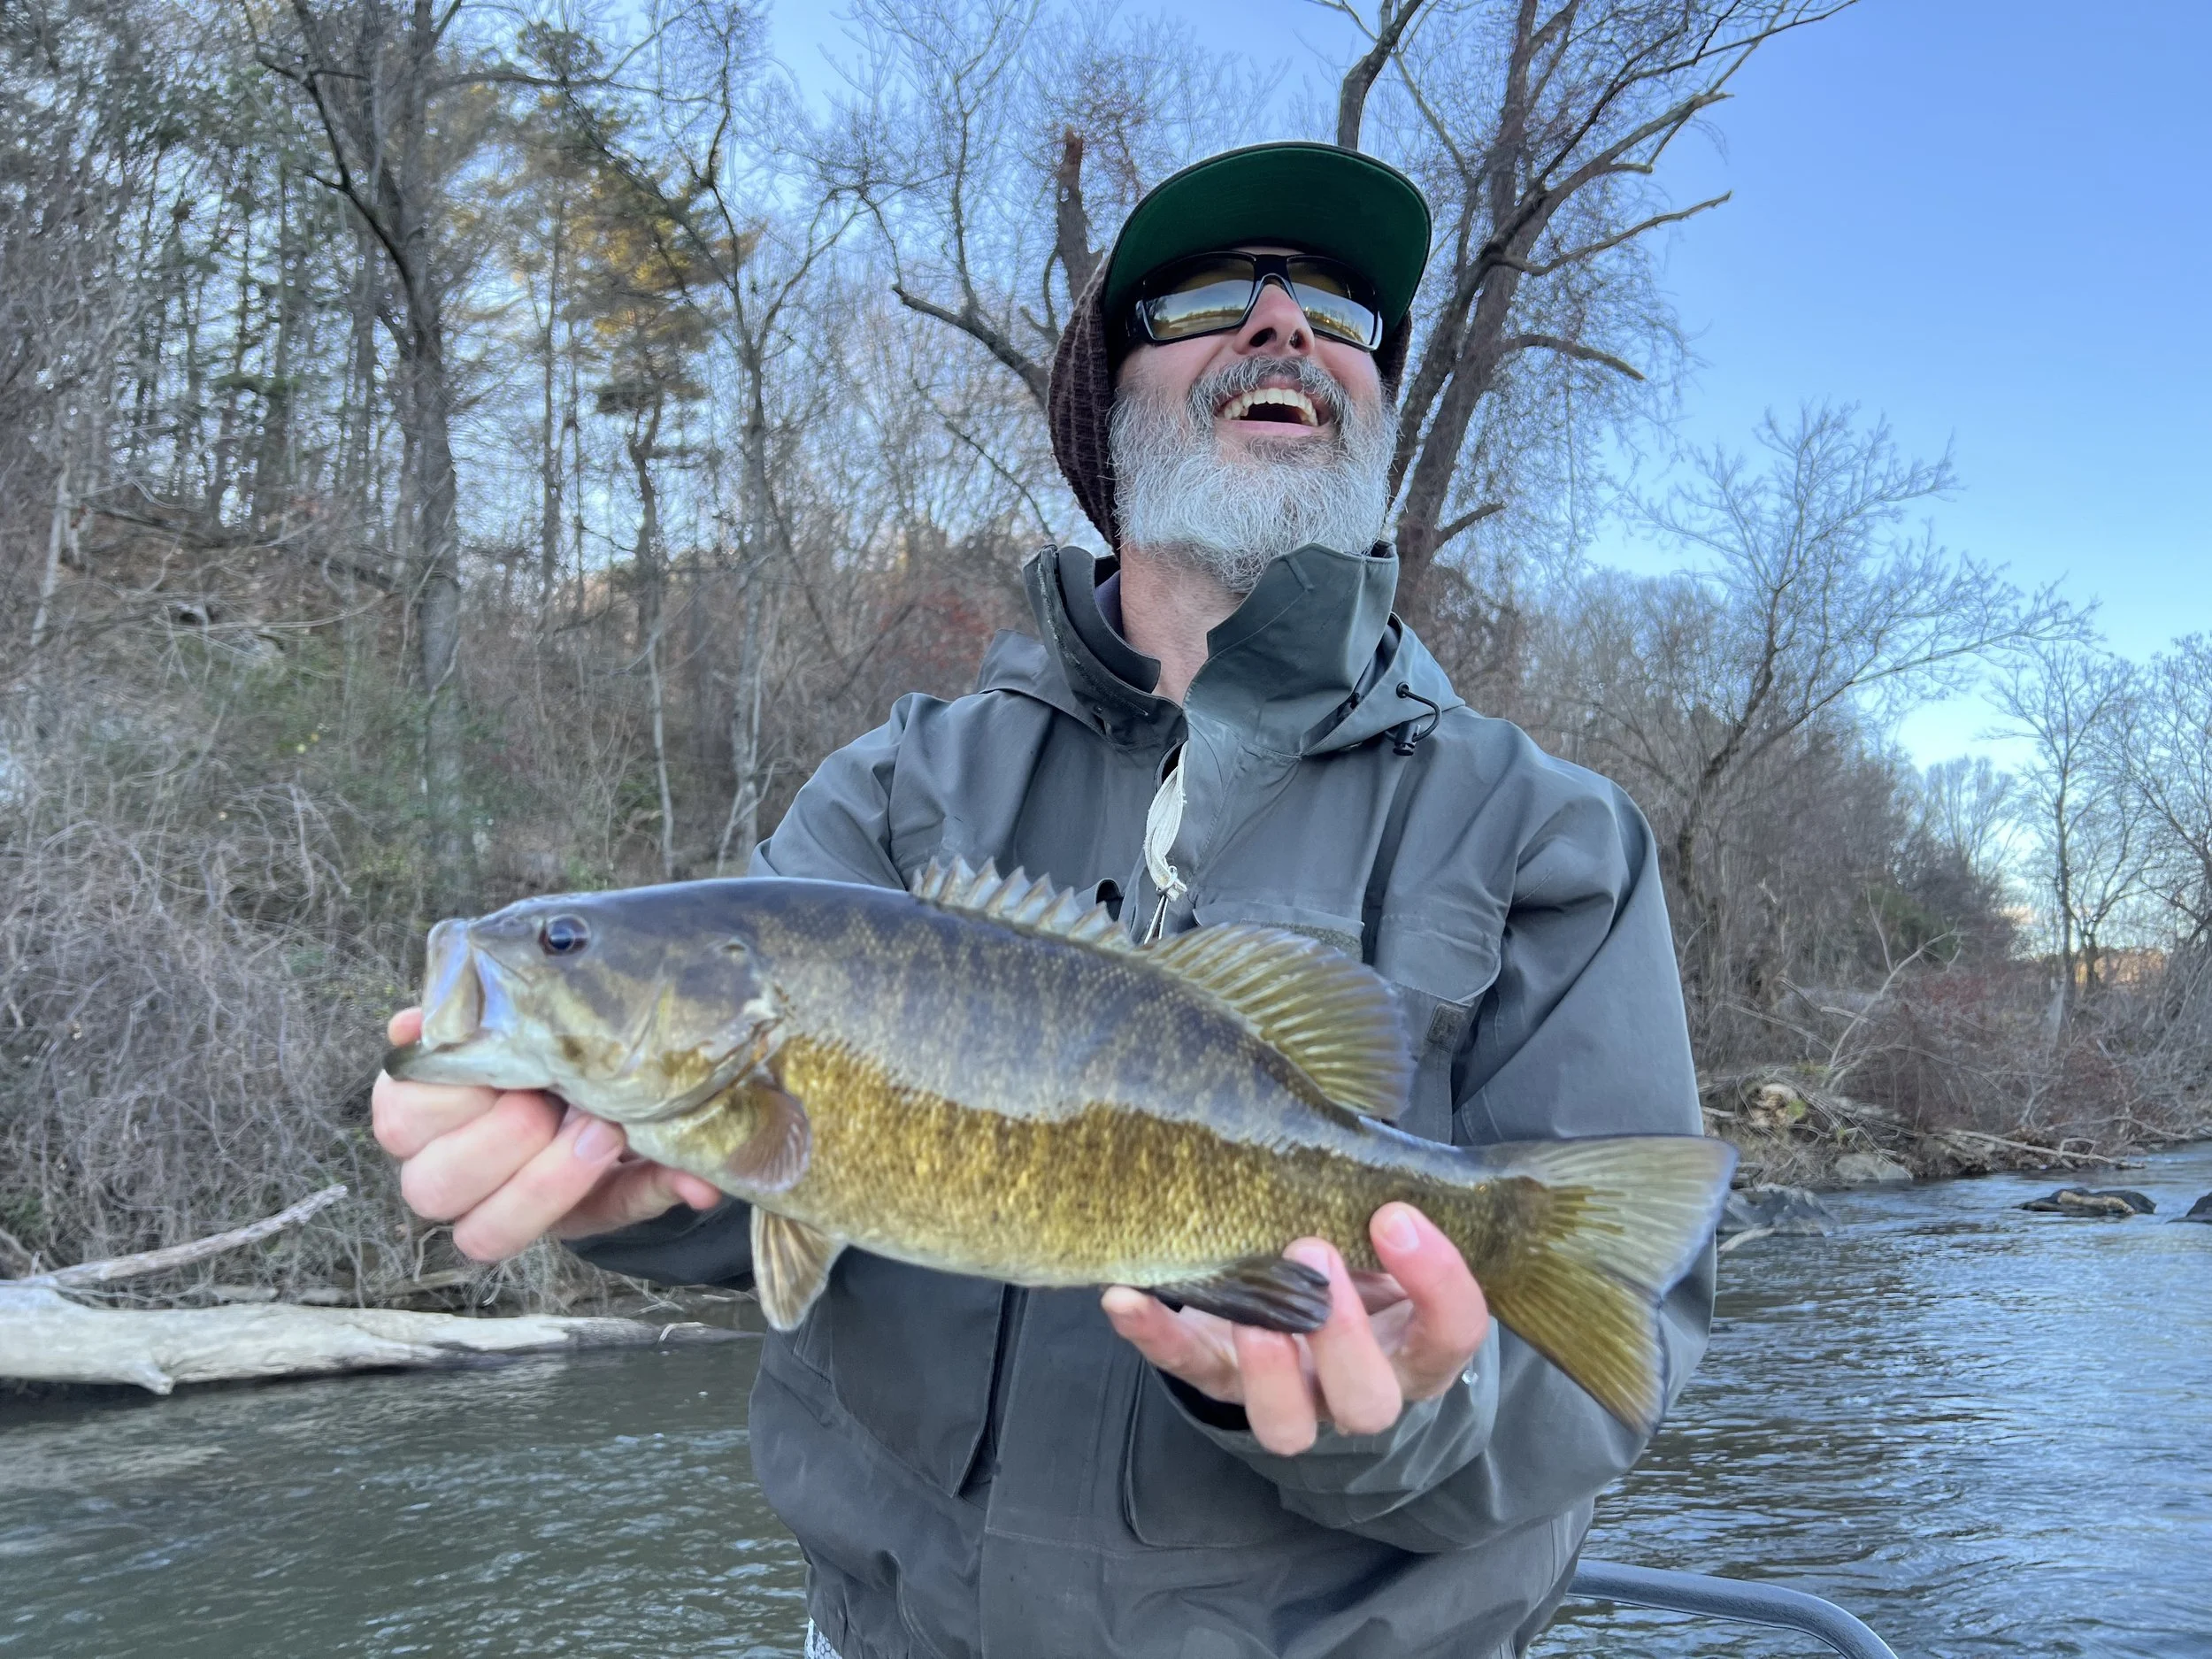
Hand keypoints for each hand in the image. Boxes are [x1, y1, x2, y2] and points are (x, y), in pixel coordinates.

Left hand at [371, 1007, 721, 1260]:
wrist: (567, 1078)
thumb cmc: (598, 1136)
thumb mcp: (629, 1167)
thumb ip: (660, 1175)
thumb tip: (706, 1185)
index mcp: (496, 1214)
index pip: (487, 1234)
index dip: (541, 1188)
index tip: (604, 1135)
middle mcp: (443, 1173)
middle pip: (434, 1190)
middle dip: (508, 1143)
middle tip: (564, 1099)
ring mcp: (414, 1119)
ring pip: (401, 1128)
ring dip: (466, 1099)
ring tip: (525, 1063)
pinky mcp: (410, 1061)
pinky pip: (399, 1050)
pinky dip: (423, 1035)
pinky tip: (458, 1022)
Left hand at [1101, 1203, 1489, 1456]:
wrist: (1292, 1292)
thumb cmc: (1353, 1247)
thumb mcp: (1381, 1232)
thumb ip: (1382, 1201)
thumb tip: (1364, 1141)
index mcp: (1414, 1340)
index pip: (1453, 1331)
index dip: (1437, 1281)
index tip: (1395, 1215)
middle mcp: (1357, 1383)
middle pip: (1369, 1403)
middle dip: (1342, 1334)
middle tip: (1312, 1251)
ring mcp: (1286, 1392)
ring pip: (1286, 1425)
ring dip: (1268, 1368)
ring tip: (1249, 1311)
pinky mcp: (1217, 1376)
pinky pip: (1185, 1369)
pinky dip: (1155, 1335)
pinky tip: (1125, 1296)